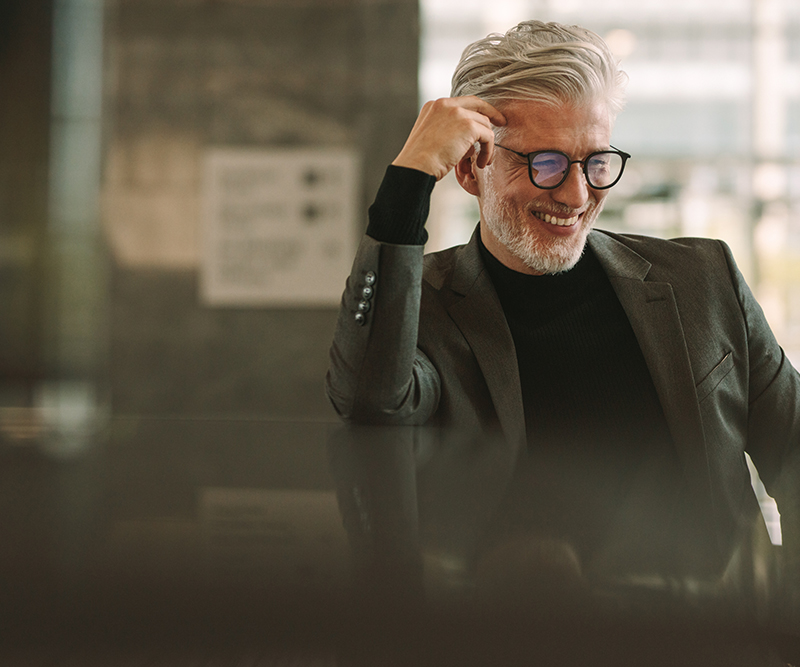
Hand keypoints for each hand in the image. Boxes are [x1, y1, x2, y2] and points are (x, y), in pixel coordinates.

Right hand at [392, 97, 506, 180]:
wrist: (415, 167)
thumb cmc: (420, 162)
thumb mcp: (429, 138)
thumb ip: (445, 130)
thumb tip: (467, 140)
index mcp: (434, 106)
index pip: (462, 102)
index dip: (477, 109)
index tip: (487, 118)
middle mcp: (445, 104)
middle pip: (477, 105)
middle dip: (491, 115)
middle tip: (501, 124)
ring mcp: (457, 113)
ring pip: (484, 124)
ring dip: (487, 144)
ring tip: (482, 161)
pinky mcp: (468, 125)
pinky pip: (488, 136)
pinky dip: (488, 151)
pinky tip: (481, 163)